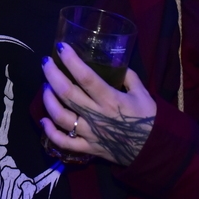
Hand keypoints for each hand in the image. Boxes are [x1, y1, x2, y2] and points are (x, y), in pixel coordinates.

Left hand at [40, 43, 155, 165]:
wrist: (155, 151)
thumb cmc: (149, 119)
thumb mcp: (142, 93)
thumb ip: (127, 76)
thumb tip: (114, 62)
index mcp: (111, 99)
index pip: (86, 77)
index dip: (71, 61)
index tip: (61, 47)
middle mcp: (96, 115)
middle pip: (67, 93)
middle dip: (52, 75)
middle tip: (45, 62)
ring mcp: (90, 133)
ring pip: (60, 116)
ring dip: (48, 100)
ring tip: (45, 87)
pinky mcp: (87, 148)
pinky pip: (64, 142)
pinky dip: (50, 132)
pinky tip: (44, 120)